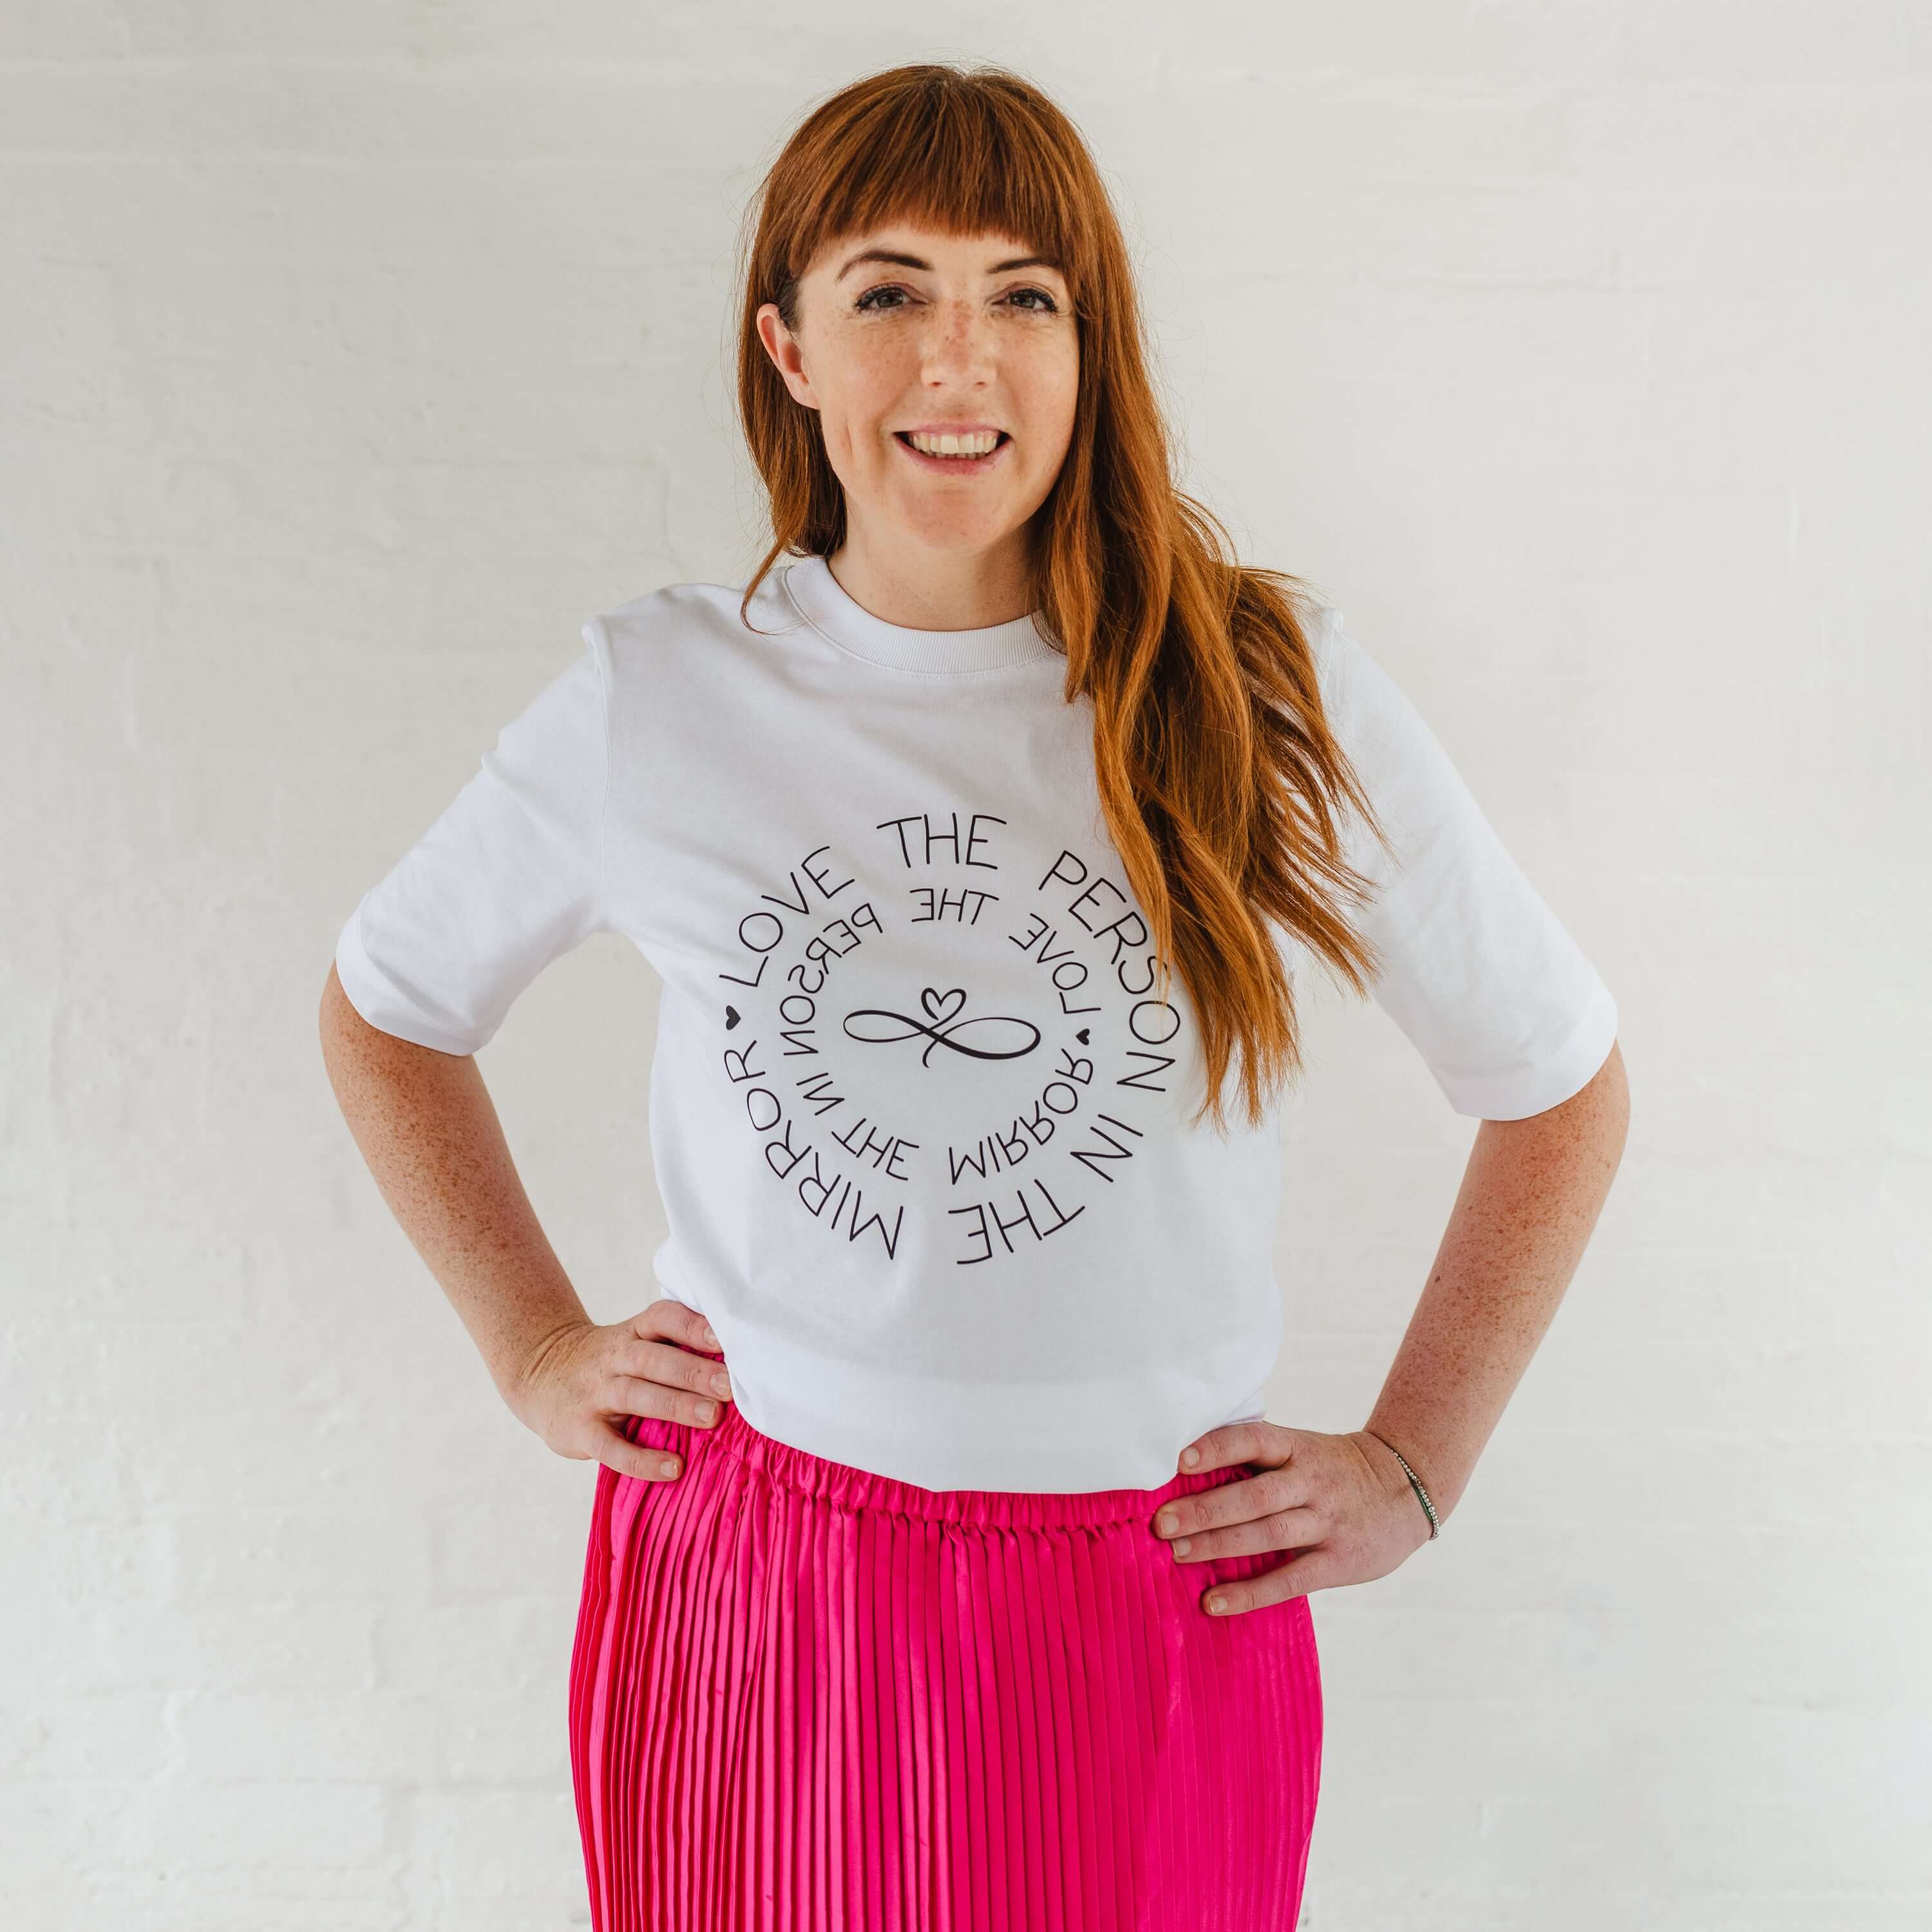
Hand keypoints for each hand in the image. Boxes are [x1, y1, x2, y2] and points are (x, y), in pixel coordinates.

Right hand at [502, 1297, 731, 1482]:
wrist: (539, 1375)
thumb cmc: (608, 1364)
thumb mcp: (632, 1344)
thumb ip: (672, 1350)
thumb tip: (739, 1371)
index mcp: (632, 1333)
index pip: (662, 1318)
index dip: (692, 1325)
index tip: (724, 1339)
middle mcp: (614, 1357)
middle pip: (654, 1358)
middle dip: (693, 1371)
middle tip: (730, 1386)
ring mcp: (595, 1393)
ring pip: (636, 1394)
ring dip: (675, 1405)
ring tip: (712, 1418)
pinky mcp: (580, 1430)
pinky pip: (612, 1447)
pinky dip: (642, 1459)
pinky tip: (673, 1468)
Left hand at [1152, 1421, 1435, 1616]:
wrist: (1405, 1489)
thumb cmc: (1332, 1470)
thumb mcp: (1302, 1449)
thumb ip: (1259, 1460)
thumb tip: (1186, 1474)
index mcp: (1297, 1447)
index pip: (1253, 1440)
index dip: (1217, 1448)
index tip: (1181, 1460)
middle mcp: (1312, 1481)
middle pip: (1254, 1495)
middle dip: (1205, 1509)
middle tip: (1162, 1522)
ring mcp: (1327, 1521)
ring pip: (1269, 1534)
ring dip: (1220, 1545)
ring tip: (1178, 1554)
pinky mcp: (1339, 1561)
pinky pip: (1290, 1579)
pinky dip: (1250, 1593)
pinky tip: (1214, 1602)